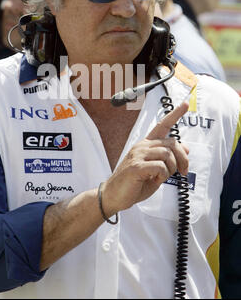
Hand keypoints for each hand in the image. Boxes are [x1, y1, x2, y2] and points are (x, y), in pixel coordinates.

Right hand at [101, 101, 188, 215]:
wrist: (113, 195)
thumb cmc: (134, 183)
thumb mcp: (156, 170)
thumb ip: (169, 158)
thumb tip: (186, 148)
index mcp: (146, 145)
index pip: (162, 125)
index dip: (175, 114)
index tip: (186, 104)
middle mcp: (142, 146)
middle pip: (172, 143)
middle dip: (183, 159)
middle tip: (183, 173)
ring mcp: (138, 155)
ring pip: (167, 155)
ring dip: (171, 169)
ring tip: (162, 177)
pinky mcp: (136, 167)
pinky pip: (160, 167)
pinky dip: (163, 176)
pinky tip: (155, 180)